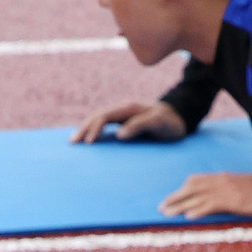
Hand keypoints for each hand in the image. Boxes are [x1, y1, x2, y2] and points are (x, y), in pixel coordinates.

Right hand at [72, 99, 187, 144]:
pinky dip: (94, 131)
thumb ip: (141, 125)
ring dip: (86, 129)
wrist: (179, 118)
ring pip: (99, 120)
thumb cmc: (170, 122)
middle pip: (97, 116)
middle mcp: (122, 110)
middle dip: (84, 128)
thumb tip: (119, 134)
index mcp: (128, 108)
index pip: (104, 116)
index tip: (89, 143)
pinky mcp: (124, 122)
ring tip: (75, 141)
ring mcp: (122, 116)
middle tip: (72, 143)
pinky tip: (88, 140)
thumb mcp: (159, 123)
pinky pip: (104, 125)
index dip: (94, 128)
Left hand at [159, 171, 251, 219]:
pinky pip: (212, 205)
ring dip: (180, 205)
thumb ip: (226, 190)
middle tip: (161, 207)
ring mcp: (227, 191)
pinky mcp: (233, 201)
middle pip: (192, 187)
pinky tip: (189, 216)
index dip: (181, 189)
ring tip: (167, 213)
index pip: (196, 180)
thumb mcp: (241, 187)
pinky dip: (198, 210)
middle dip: (175, 197)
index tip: (171, 197)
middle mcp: (221, 181)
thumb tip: (215, 200)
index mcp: (223, 177)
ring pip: (197, 197)